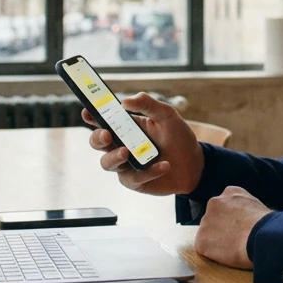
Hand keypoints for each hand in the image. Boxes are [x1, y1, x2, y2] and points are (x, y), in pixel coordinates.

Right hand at [84, 92, 204, 195]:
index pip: (103, 120)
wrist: (194, 164)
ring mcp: (126, 165)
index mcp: (125, 127)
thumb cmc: (178, 137)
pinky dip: (149, 171)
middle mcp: (121, 145)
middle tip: (107, 135)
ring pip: (107, 163)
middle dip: (98, 138)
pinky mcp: (135, 181)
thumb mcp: (167, 115)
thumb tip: (125, 101)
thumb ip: (148, 104)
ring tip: (127, 152)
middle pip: (97, 142)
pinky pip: (133, 178)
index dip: (92, 116)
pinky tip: (164, 165)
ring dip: (114, 157)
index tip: (87, 112)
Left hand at [194, 186, 270, 269]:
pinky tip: (228, 254)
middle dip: (221, 229)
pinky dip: (213, 254)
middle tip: (235, 239)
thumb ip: (244, 208)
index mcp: (230, 192)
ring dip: (217, 241)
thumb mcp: (257, 206)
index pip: (224, 206)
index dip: (231, 220)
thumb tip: (244, 219)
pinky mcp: (201, 240)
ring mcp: (206, 221)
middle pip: (213, 219)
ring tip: (234, 248)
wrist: (262, 236)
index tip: (239, 228)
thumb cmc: (267, 225)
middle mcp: (214, 202)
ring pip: (208, 234)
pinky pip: (204, 249)